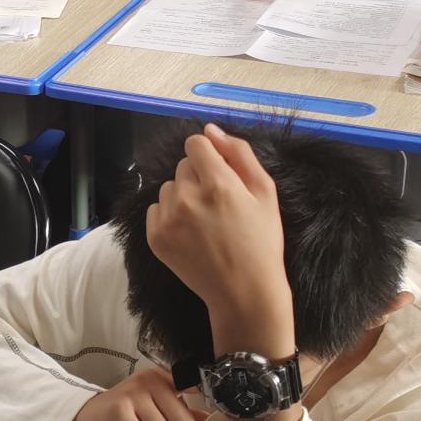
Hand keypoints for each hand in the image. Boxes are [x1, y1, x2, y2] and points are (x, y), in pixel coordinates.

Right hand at [69, 367, 205, 420]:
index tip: (193, 420)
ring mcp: (135, 393)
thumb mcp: (156, 408)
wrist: (88, 417)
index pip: (194, 391)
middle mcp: (151, 381)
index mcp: (163, 378)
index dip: (198, 408)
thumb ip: (181, 413)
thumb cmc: (124, 414)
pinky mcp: (120, 409)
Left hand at [144, 124, 293, 348]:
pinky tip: (191, 233)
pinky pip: (156, 210)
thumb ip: (238, 153)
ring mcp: (167, 220)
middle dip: (199, 177)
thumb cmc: (261, 240)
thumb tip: (210, 129)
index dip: (210, 156)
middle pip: (183, 166)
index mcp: (217, 183)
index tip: (221, 175)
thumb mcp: (265, 192)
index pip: (195, 144)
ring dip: (183, 196)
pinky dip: (170, 216)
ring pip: (169, 187)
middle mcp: (187, 198)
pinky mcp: (155, 238)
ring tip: (206, 221)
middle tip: (219, 205)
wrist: (243, 290)